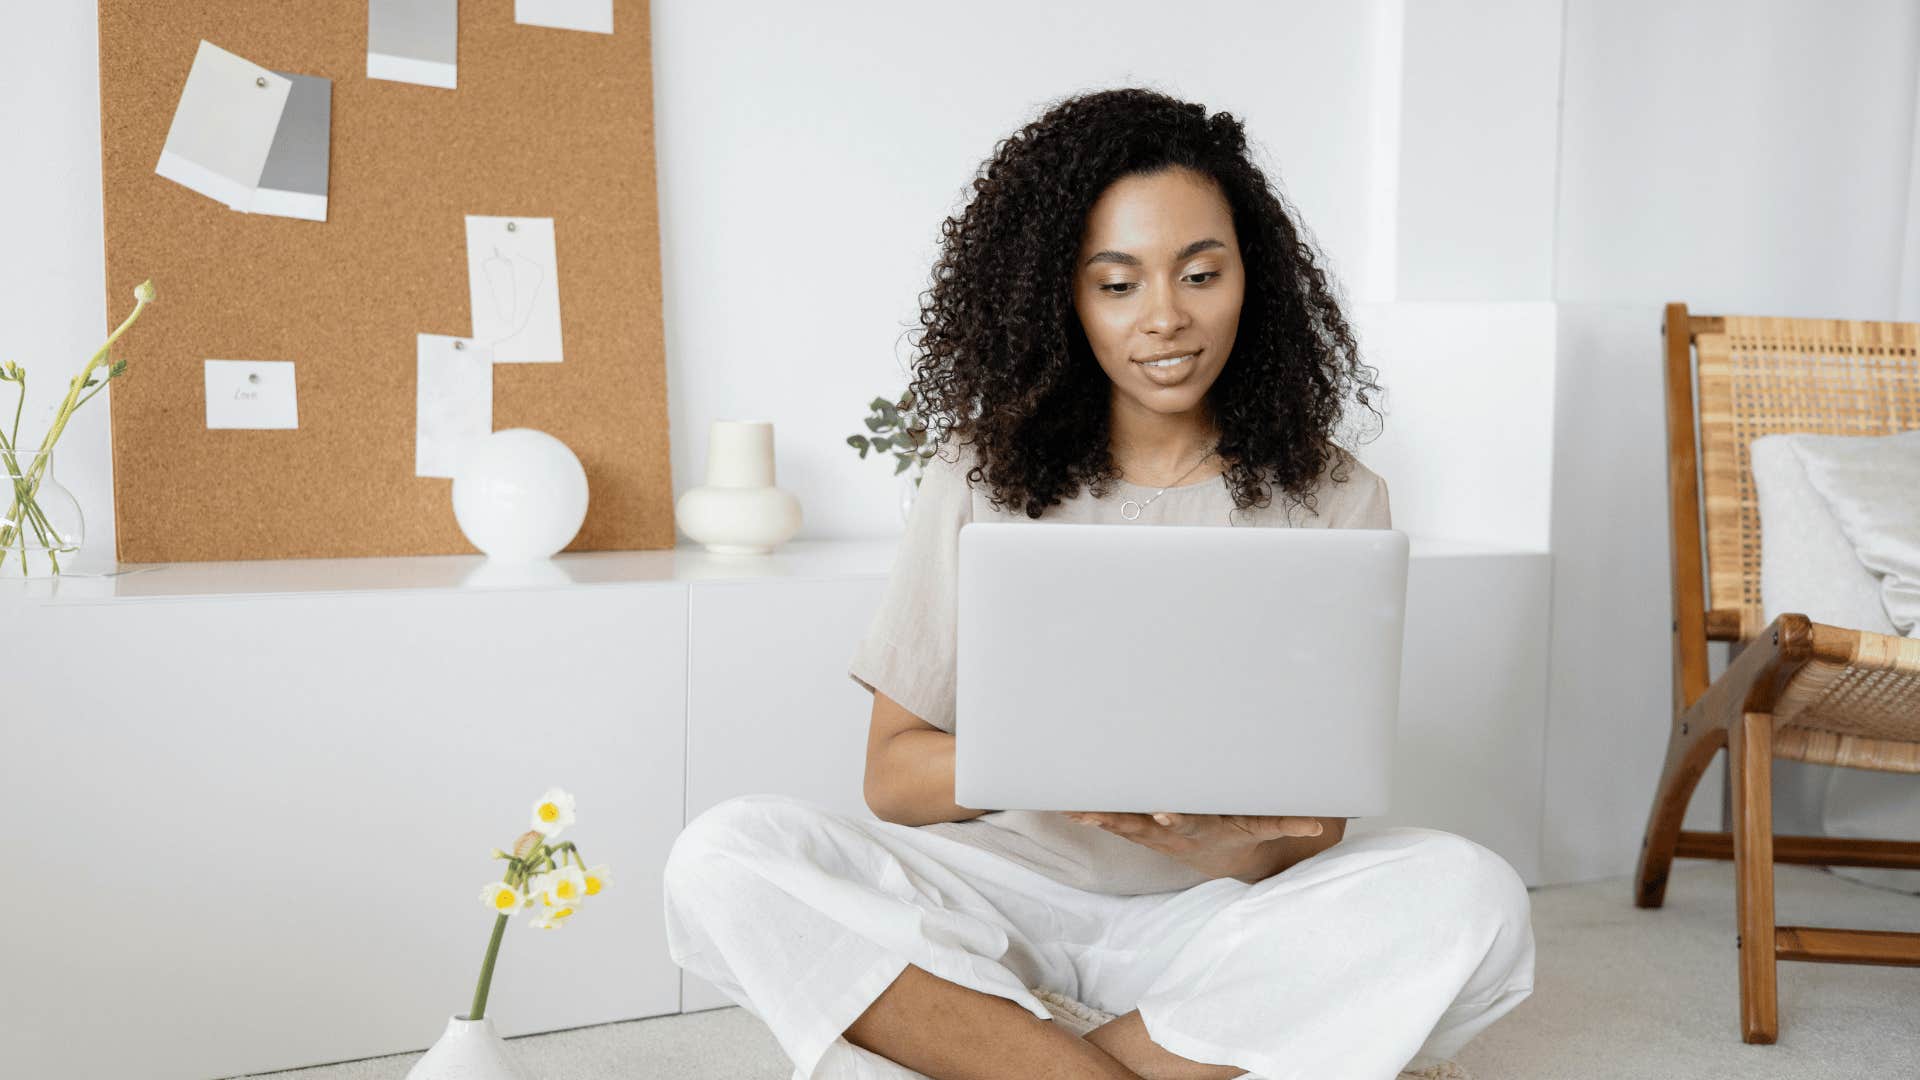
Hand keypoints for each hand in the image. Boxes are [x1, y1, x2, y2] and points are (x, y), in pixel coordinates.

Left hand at [1062, 811, 1325, 880]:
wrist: (1227, 854)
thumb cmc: (1244, 832)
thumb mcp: (1267, 828)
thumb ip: (1289, 822)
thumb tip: (1319, 823)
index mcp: (1203, 829)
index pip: (1186, 823)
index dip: (1174, 819)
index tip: (1162, 812)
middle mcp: (1174, 831)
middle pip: (1143, 826)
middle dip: (1120, 819)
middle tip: (1095, 813)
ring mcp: (1157, 832)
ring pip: (1123, 825)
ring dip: (1098, 817)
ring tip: (1072, 810)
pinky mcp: (1145, 829)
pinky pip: (1116, 822)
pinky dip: (1094, 815)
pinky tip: (1068, 806)